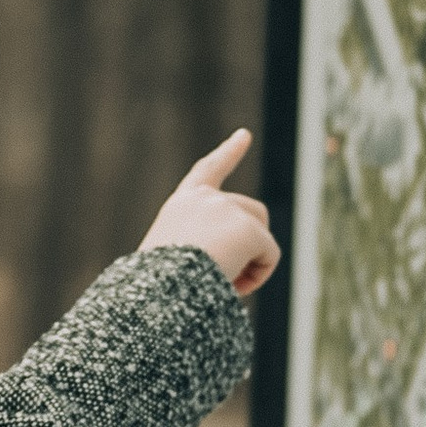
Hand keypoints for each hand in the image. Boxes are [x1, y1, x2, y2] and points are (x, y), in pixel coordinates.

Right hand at [139, 130, 279, 295]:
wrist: (159, 291)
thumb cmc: (156, 288)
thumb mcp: (171, 257)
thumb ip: (200, 245)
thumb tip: (231, 262)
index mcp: (181, 204)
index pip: (208, 170)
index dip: (229, 152)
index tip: (244, 135)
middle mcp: (204, 199)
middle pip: (252, 212)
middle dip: (253, 240)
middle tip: (231, 278)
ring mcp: (228, 210)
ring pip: (262, 233)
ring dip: (254, 259)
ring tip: (227, 283)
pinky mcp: (248, 229)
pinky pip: (269, 255)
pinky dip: (259, 275)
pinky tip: (237, 288)